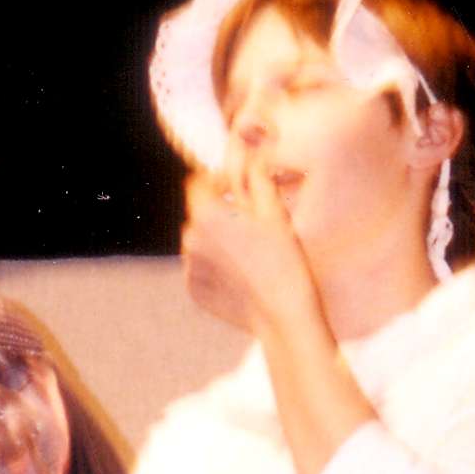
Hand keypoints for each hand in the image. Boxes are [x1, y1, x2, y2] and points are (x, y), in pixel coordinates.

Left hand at [180, 160, 318, 336]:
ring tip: (249, 251)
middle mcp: (190, 240)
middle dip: (220, 212)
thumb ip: (258, 178)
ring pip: (199, 241)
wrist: (284, 316)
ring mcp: (190, 268)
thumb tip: (254, 157)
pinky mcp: (194, 291)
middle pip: (199, 213)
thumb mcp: (275, 213)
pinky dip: (215, 266)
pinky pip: (200, 268)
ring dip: (217, 239)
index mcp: (207, 215)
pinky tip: (242, 272)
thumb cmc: (284, 261)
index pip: (199, 183)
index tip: (239, 189)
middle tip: (251, 223)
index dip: (219, 181)